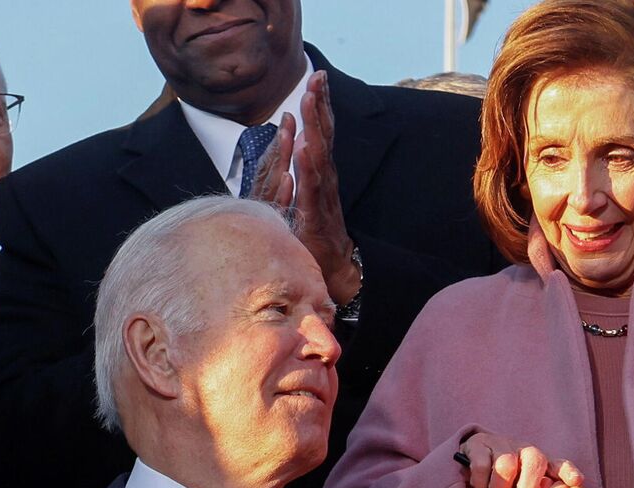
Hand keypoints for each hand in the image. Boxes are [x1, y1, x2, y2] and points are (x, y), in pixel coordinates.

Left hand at [246, 72, 360, 305]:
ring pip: (318, 154)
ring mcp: (321, 194)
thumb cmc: (317, 228)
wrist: (331, 266)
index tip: (317, 76)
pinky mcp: (314, 213)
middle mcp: (325, 178)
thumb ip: (307, 166)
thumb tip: (301, 138)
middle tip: (316, 77)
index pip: (322, 131)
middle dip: (319, 105)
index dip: (319, 104)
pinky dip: (308, 167)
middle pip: (323, 134)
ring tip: (308, 102)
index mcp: (322, 170)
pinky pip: (311, 186)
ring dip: (314, 126)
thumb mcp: (309, 191)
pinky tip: (304, 148)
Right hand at [457, 431, 585, 487]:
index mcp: (540, 465)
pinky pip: (482, 464)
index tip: (577, 481)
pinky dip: (480, 481)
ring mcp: (501, 444)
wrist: (466, 471)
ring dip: (500, 487)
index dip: (568, 470)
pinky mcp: (478, 444)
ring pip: (507, 464)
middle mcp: (524, 451)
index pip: (559, 464)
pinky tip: (479, 486)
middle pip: (535, 460)